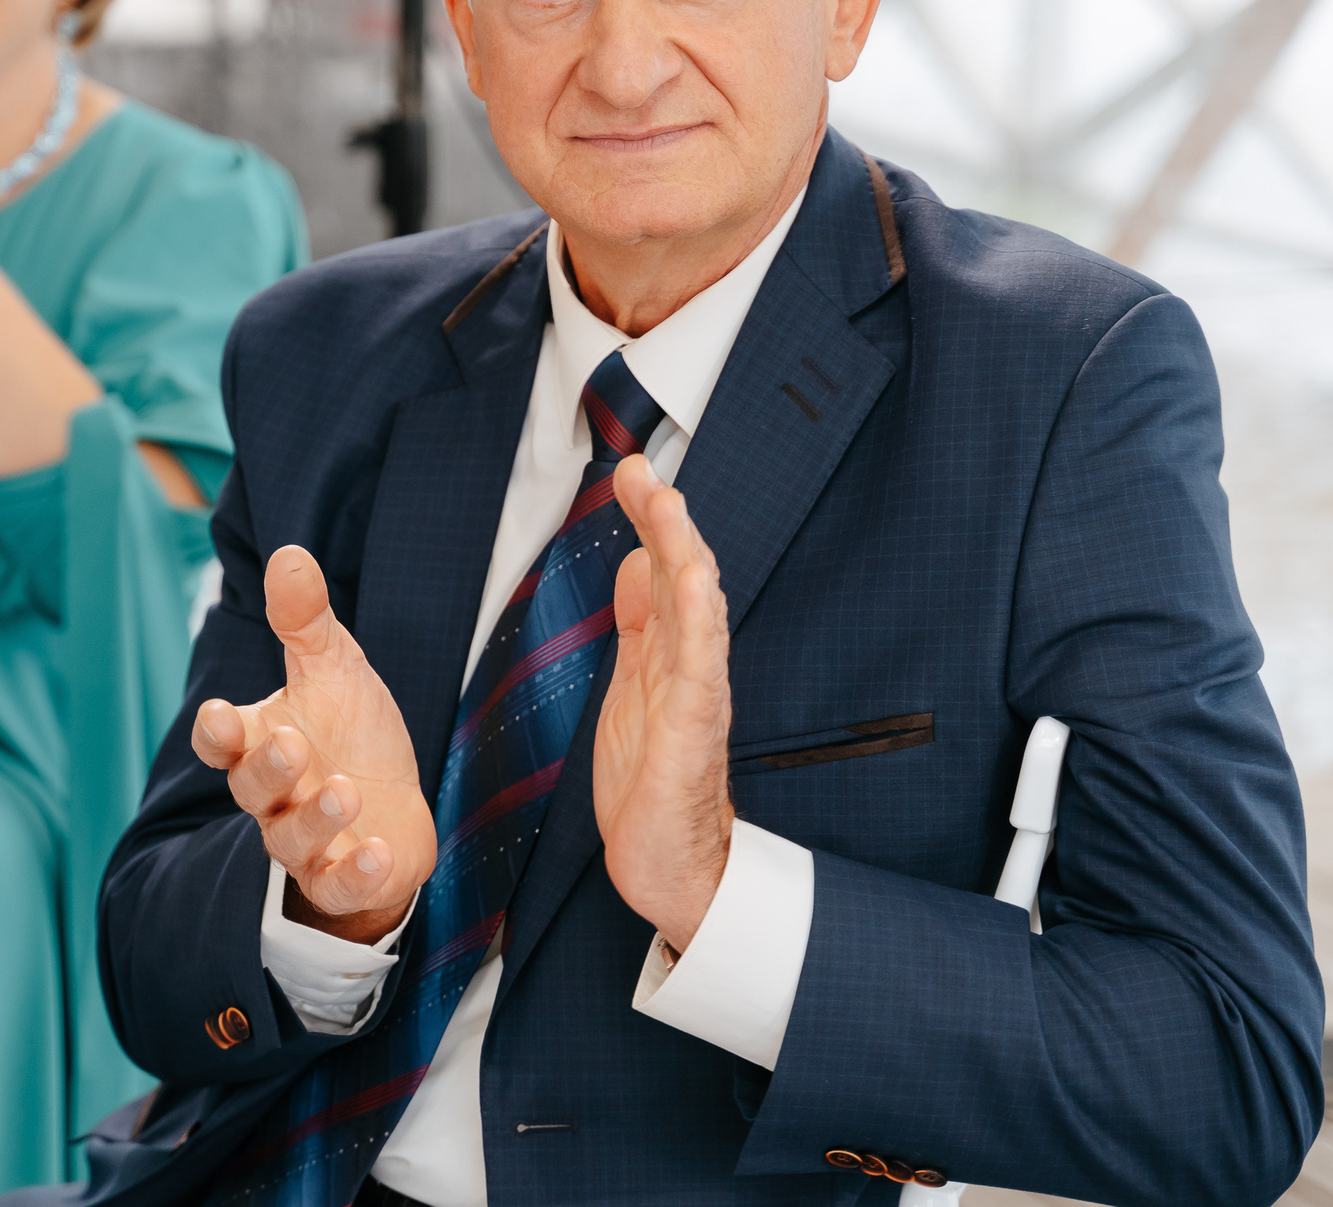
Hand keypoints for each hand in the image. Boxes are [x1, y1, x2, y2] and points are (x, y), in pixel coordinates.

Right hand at [192, 547, 436, 942]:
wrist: (395, 805)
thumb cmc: (352, 732)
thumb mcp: (334, 669)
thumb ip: (305, 621)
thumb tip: (288, 555)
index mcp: (261, 740)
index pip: (220, 741)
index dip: (217, 732)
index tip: (224, 717)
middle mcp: (274, 795)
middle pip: (250, 788)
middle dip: (267, 769)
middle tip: (293, 744)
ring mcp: (305, 841)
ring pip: (289, 840)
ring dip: (315, 817)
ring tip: (348, 791)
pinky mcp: (342, 878)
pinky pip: (335, 887)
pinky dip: (355, 875)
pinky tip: (377, 854)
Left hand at [595, 456, 735, 946]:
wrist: (670, 863)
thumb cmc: (654, 778)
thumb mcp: (634, 683)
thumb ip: (639, 624)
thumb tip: (633, 561)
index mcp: (670, 652)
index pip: (662, 571)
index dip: (649, 520)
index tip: (632, 470)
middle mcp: (691, 665)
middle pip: (682, 578)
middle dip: (664, 521)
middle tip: (643, 469)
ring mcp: (697, 696)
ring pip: (696, 613)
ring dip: (683, 554)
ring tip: (668, 505)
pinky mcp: (694, 732)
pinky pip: (700, 670)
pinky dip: (699, 623)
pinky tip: (692, 582)